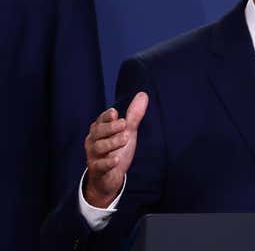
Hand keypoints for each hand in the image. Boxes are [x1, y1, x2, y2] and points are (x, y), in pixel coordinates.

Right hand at [83, 92, 147, 207]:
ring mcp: (94, 156)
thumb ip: (133, 115)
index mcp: (99, 130)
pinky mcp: (97, 170)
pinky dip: (107, 162)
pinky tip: (116, 160)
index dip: (107, 116)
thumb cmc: (117, 150)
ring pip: (99, 147)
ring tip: (125, 138)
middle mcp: (93, 141)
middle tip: (124, 124)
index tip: (116, 113)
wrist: (110, 178)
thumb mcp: (127, 132)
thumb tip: (143, 94)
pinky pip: (99, 165)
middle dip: (110, 127)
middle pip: (98, 132)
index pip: (101, 120)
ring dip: (112, 142)